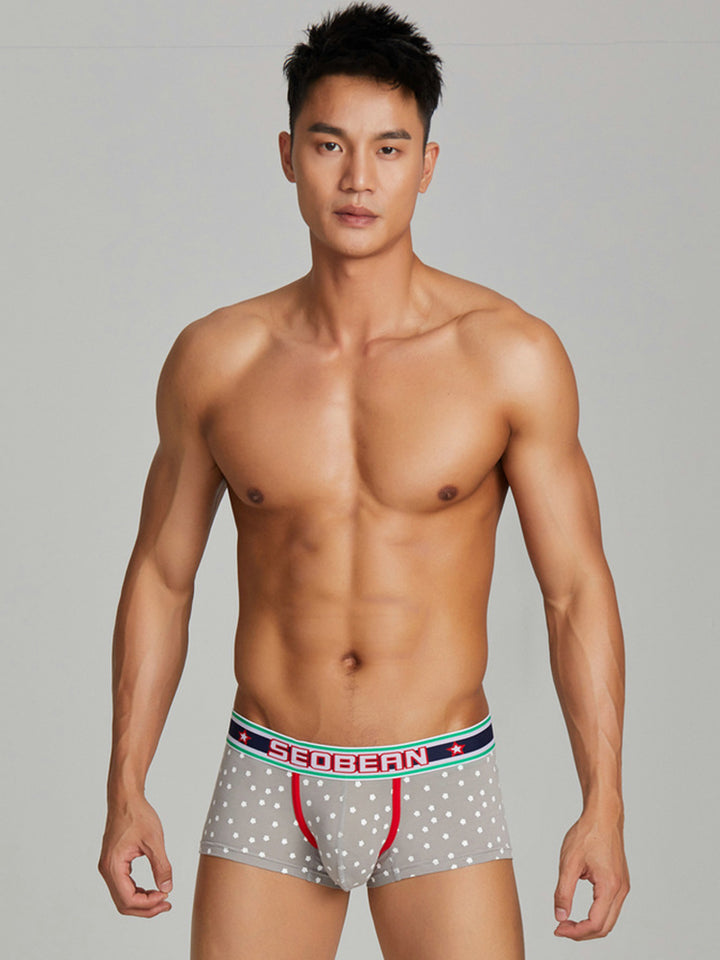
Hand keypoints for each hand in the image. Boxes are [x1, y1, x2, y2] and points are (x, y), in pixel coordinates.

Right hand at [99, 794, 172, 917]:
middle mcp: (106, 869)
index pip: (128, 899)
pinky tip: (152, 888)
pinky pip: (123, 886)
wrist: (125, 798)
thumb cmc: (137, 815)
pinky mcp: (113, 863)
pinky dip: (137, 892)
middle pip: (123, 903)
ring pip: (123, 896)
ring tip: (162, 897)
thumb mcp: (154, 841)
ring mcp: (108, 867)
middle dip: (146, 908)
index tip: (166, 897)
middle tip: (167, 904)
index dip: (148, 904)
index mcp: (113, 866)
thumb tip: (167, 889)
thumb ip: (161, 866)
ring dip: (142, 901)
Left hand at [553, 811, 628, 939]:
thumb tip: (560, 915)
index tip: (558, 928)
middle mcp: (621, 889)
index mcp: (609, 886)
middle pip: (604, 927)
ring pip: (609, 919)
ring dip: (589, 926)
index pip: (595, 923)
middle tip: (561, 928)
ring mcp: (622, 886)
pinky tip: (580, 911)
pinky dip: (596, 915)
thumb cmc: (588, 833)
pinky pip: (610, 908)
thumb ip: (563, 892)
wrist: (603, 816)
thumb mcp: (568, 863)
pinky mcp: (620, 882)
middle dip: (582, 933)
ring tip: (568, 922)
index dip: (575, 931)